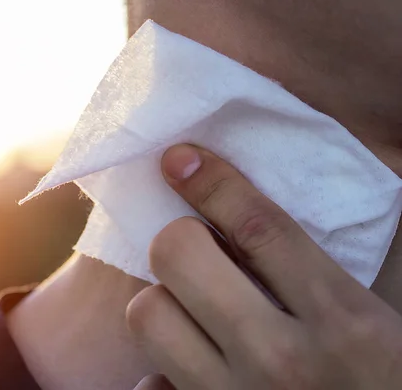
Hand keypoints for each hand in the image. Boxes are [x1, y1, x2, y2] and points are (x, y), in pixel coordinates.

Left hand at [126, 144, 401, 388]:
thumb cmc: (386, 379)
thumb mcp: (379, 318)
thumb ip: (321, 271)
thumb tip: (249, 221)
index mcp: (344, 321)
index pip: (259, 226)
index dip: (212, 182)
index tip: (180, 159)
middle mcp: (283, 360)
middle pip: (179, 257)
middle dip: (181, 241)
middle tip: (199, 253)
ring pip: (148, 314)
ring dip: (163, 302)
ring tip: (195, 312)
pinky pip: (148, 385)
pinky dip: (159, 374)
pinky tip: (188, 372)